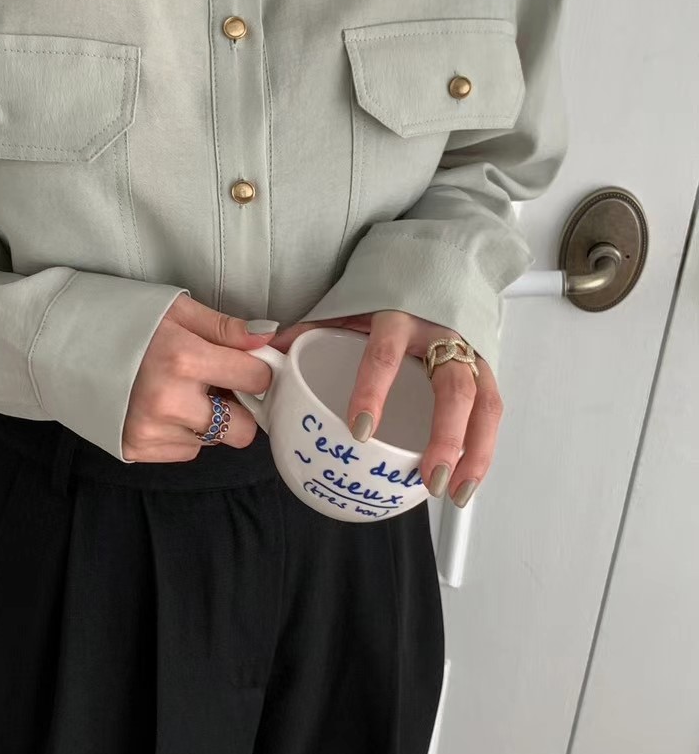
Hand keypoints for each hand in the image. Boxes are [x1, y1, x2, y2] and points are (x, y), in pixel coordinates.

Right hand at [124, 293, 276, 461]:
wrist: (63, 344)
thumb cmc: (123, 320)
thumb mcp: (176, 310)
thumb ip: (225, 328)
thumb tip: (268, 338)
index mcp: (183, 358)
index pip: (256, 379)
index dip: (256, 371)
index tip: (245, 366)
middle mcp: (169, 401)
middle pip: (243, 430)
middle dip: (239, 410)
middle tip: (215, 386)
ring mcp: (152, 430)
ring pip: (213, 441)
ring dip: (207, 421)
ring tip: (179, 392)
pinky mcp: (137, 448)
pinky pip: (186, 450)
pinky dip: (182, 432)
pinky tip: (161, 408)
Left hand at [268, 310, 501, 506]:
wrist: (433, 261)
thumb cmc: (385, 293)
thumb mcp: (345, 305)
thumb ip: (307, 332)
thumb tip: (262, 361)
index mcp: (397, 318)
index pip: (384, 355)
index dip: (373, 391)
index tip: (360, 429)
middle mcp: (440, 335)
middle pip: (452, 388)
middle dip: (444, 437)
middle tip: (428, 478)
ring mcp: (468, 350)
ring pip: (483, 403)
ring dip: (473, 452)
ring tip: (455, 493)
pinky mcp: (485, 365)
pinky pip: (491, 409)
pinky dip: (482, 448)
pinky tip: (468, 480)